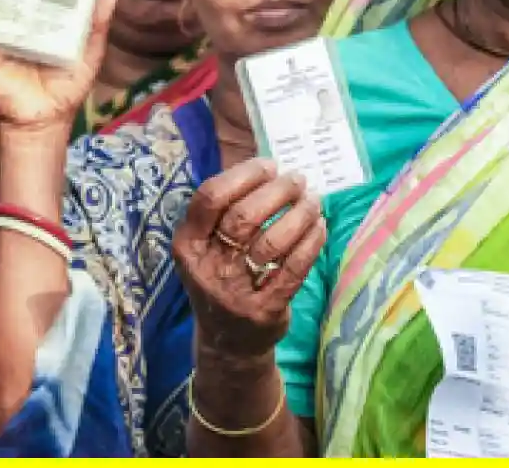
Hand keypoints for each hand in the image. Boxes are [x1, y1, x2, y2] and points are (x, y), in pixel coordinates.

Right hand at [172, 158, 325, 359]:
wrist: (228, 344)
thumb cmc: (222, 278)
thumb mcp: (208, 247)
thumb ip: (226, 211)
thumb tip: (268, 168)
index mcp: (188, 245)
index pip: (211, 198)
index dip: (243, 175)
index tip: (269, 165)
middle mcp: (207, 268)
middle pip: (244, 216)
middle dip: (277, 191)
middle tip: (297, 180)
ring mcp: (235, 292)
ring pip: (272, 241)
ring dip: (299, 213)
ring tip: (312, 200)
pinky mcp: (264, 310)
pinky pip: (294, 267)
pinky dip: (311, 242)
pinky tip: (319, 226)